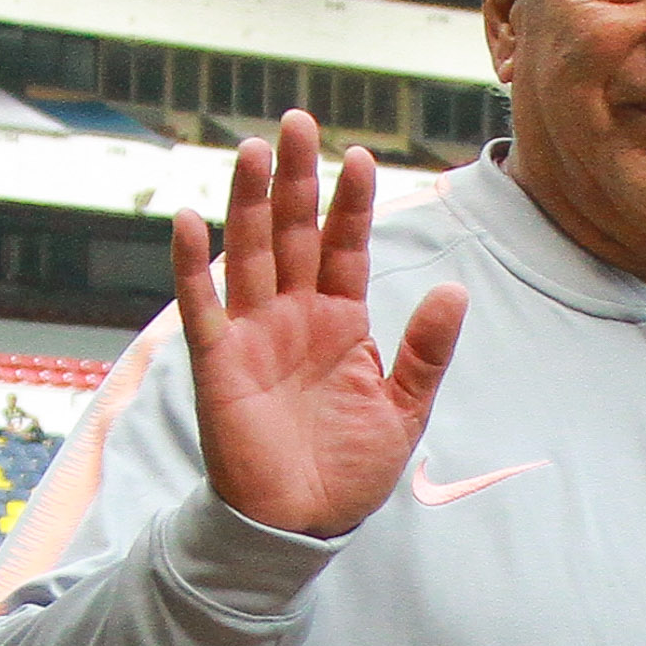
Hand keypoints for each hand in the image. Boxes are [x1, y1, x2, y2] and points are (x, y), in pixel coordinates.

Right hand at [170, 111, 466, 539]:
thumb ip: (425, 350)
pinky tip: (190, 219)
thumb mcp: (404, 408)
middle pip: (295, 233)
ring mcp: (253, 334)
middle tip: (297, 120)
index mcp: (340, 321)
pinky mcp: (218, 363)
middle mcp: (294, 316)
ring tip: (254, 149)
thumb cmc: (350, 470)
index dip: (350, 203)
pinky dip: (192, 265)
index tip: (359, 156)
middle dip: (297, 179)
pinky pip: (202, 306)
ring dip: (251, 202)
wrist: (303, 524)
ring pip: (251, 253)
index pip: (345, 246)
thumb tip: (455, 290)